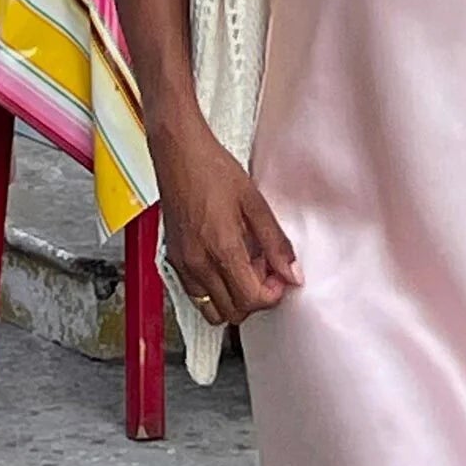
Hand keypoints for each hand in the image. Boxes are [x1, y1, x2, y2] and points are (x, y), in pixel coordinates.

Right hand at [156, 123, 301, 327]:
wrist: (178, 153)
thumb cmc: (212, 169)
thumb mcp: (254, 202)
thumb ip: (276, 242)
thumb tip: (292, 272)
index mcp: (221, 248)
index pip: (251, 299)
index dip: (272, 294)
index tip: (279, 276)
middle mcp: (198, 263)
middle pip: (232, 311)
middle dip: (254, 297)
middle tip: (264, 269)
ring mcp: (182, 264)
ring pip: (211, 310)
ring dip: (233, 297)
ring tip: (244, 266)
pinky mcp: (173, 260)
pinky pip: (195, 294)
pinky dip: (214, 290)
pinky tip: (224, 261)